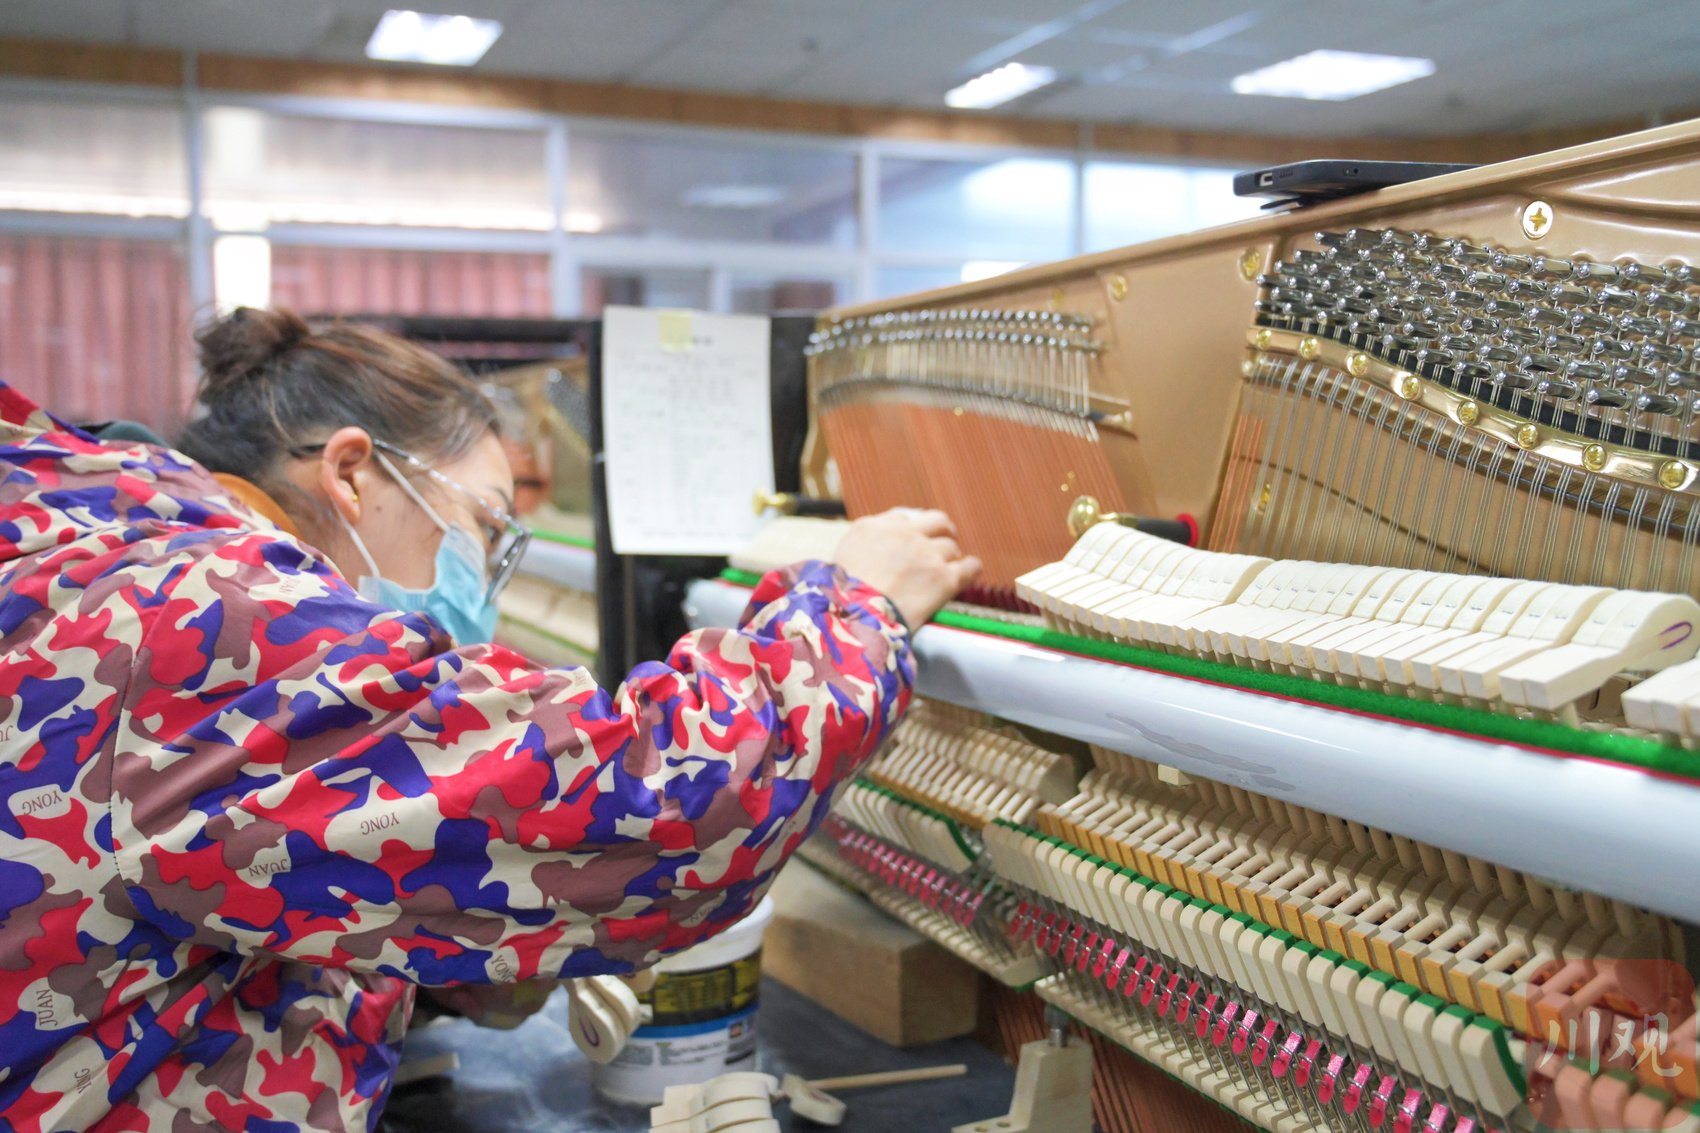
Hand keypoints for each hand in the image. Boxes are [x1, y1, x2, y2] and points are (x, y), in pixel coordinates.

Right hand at [832, 508, 981, 626]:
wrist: (852, 621)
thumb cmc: (838, 601)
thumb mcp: (838, 563)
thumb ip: (858, 552)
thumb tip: (867, 558)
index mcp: (871, 527)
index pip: (901, 519)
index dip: (911, 530)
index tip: (912, 539)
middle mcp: (902, 534)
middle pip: (934, 522)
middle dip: (941, 532)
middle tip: (942, 542)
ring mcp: (926, 555)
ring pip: (950, 547)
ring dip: (949, 557)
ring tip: (948, 568)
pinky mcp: (943, 578)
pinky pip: (970, 566)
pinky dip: (971, 568)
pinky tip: (970, 571)